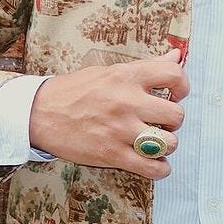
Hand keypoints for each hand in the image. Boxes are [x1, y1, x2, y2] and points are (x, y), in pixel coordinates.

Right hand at [28, 47, 187, 180]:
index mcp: (127, 77)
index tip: (176, 94)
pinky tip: (154, 162)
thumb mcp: (110, 71)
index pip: (174, 74)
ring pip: (169, 143)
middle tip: (161, 122)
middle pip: (176, 115)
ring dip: (166, 145)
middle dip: (173, 121)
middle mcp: (127, 102)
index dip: (182, 86)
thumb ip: (147, 66)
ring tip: (154, 142)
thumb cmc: (75, 90)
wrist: (40, 113)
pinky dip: (160, 169)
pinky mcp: (112, 155)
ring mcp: (120, 130)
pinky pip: (152, 168)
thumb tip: (177, 54)